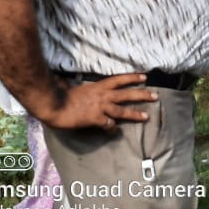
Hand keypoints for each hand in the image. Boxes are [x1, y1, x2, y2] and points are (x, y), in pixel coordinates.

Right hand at [40, 73, 158, 131]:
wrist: (52, 104)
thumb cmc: (61, 96)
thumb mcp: (77, 87)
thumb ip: (85, 88)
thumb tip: (79, 85)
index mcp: (98, 86)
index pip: (119, 80)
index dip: (132, 78)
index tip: (144, 77)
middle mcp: (102, 95)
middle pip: (127, 93)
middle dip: (142, 94)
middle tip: (156, 96)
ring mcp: (99, 107)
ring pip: (122, 109)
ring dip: (135, 114)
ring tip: (146, 116)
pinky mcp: (95, 118)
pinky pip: (108, 124)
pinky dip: (112, 128)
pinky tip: (114, 131)